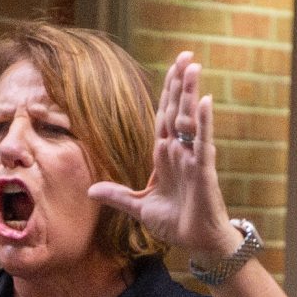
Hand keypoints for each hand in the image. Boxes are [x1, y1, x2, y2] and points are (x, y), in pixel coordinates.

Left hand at [88, 52, 237, 258]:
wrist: (197, 242)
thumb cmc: (175, 222)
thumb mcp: (139, 207)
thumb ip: (117, 196)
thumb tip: (91, 191)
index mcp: (165, 156)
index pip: (164, 116)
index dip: (166, 93)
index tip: (172, 68)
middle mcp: (180, 152)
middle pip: (178, 110)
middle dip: (180, 83)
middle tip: (186, 54)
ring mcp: (193, 159)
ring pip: (191, 120)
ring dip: (191, 94)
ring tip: (194, 67)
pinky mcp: (203, 171)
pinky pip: (203, 143)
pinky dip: (204, 123)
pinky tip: (205, 102)